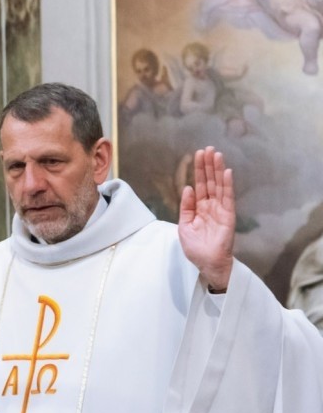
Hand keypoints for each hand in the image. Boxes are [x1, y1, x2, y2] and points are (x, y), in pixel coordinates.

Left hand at [178, 147, 235, 291]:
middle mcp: (211, 206)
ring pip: (219, 186)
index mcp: (199, 208)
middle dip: (208, 165)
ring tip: (216, 154)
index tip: (197, 155)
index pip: (199, 185)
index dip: (198, 171)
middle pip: (210, 181)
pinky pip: (228, 198)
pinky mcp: (228, 216)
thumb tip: (187, 188)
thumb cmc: (196, 248)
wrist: (207, 263)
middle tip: (207, 148)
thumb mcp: (184, 226)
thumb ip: (186, 207)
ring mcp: (220, 210)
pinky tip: (226, 172)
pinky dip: (227, 185)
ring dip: (217, 170)